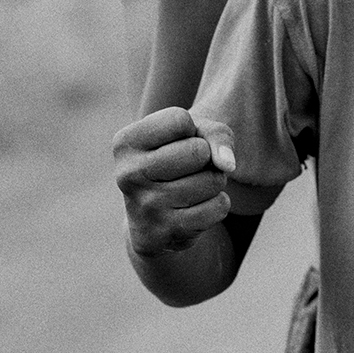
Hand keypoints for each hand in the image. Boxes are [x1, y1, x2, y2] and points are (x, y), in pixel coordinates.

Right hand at [113, 106, 237, 257]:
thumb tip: (228, 165)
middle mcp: (128, 175)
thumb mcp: (192, 135)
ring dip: (214, 182)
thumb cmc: (176, 160)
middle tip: (190, 167)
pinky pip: (218, 208)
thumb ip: (215, 134)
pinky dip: (218, 204)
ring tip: (193, 186)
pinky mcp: (167, 233)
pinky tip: (197, 207)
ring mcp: (146, 206)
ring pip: (212, 181)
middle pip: (198, 151)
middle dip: (206, 157)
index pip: (179, 120)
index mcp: (125, 143)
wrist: (152, 219)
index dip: (190, 129)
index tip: (176, 142)